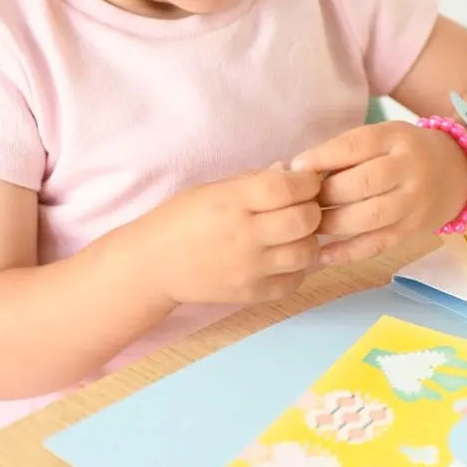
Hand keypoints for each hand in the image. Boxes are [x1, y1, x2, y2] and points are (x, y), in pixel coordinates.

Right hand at [137, 169, 322, 304]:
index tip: (305, 182)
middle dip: (312, 209)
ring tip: (294, 233)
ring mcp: (250, 268)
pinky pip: (294, 281)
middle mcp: (244, 235)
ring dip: (308, 239)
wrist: (154, 264)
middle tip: (302, 207)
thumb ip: (255, 181)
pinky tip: (283, 257)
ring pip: (307, 252)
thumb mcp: (213, 188)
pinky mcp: (251, 293)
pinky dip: (297, 268)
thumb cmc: (182, 218)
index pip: (287, 188)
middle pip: (305, 220)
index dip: (306, 182)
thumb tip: (294, 173)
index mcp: (232, 201)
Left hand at [290, 121, 466, 263]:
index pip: (354, 146)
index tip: (296, 168)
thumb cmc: (403, 152)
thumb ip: (346, 150)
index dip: (322, 158)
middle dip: (326, 194)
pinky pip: (377, 244)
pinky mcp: (413, 230)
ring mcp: (414, 202)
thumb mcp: (382, 137)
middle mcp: (409, 169)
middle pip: (362, 183)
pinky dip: (347, 252)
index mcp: (396, 138)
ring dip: (332, 224)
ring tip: (308, 225)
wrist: (458, 171)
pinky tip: (323, 254)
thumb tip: (297, 170)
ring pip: (369, 217)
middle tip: (301, 201)